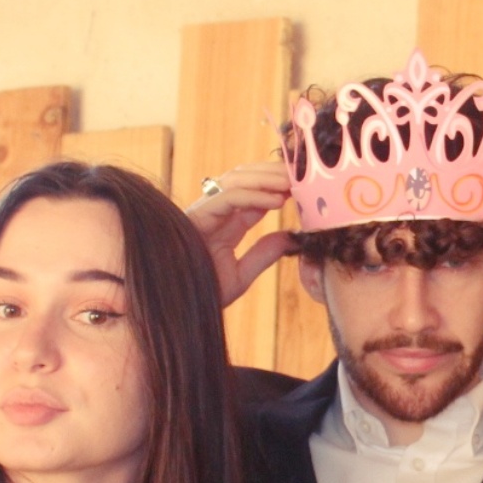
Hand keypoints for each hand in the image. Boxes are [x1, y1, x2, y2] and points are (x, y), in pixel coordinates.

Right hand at [186, 163, 294, 309]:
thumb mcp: (241, 276)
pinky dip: (253, 196)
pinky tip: (276, 201)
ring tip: (293, 182)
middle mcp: (213, 212)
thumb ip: (263, 255)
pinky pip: (227, 198)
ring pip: (235, 181)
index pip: (254, 194)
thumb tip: (290, 238)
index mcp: (225, 223)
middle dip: (273, 173)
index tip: (305, 186)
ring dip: (266, 178)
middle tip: (303, 173)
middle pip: (244, 179)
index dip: (278, 187)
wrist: (176, 309)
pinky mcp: (196, 217)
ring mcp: (203, 212)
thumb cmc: (202, 294)